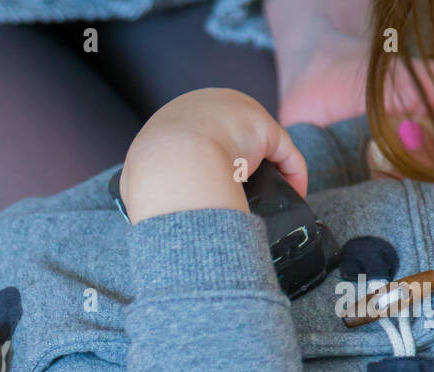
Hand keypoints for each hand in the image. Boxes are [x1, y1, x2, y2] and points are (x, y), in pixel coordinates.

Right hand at [119, 88, 307, 221]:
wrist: (169, 163)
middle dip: (236, 163)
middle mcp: (209, 104)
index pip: (198, 134)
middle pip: (231, 135)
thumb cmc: (151, 174)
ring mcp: (238, 113)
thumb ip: (148, 179)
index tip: (210, 189)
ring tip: (266, 200)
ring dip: (267, 170)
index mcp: (175, 115)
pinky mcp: (263, 129)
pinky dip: (291, 174)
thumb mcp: (140, 171)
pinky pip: (283, 152)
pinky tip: (293, 194)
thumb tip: (149, 205)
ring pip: (258, 143)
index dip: (205, 162)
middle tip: (236, 195)